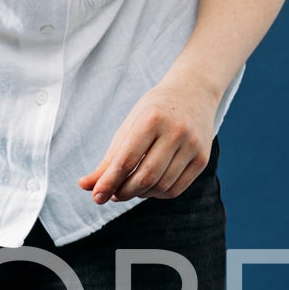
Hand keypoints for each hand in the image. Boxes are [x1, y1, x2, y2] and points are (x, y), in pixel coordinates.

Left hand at [78, 70, 218, 203]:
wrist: (193, 92)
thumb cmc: (154, 110)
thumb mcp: (129, 126)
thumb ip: (109, 159)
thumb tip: (85, 186)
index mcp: (152, 118)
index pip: (127, 160)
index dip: (109, 182)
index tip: (96, 197)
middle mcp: (176, 131)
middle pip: (145, 177)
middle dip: (124, 192)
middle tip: (112, 195)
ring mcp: (193, 145)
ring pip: (161, 186)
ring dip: (140, 194)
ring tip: (129, 188)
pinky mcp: (203, 158)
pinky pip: (176, 189)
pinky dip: (157, 194)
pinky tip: (148, 188)